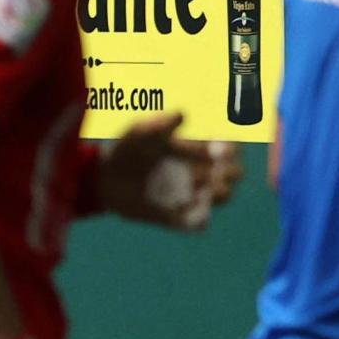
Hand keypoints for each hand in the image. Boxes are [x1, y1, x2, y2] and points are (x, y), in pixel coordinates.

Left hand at [98, 113, 243, 230]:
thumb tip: (182, 114)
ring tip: (202, 191)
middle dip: (231, 172)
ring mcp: (190, 195)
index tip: (218, 150)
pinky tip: (184, 211)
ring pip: (223, 197)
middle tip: (214, 172)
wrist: (104, 179)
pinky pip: (199, 223)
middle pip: (233, 172)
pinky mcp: (178, 216)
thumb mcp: (139, 133)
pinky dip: (198, 219)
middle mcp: (198, 171)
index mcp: (194, 149)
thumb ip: (159, 125)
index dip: (230, 148)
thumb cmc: (125, 150)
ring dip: (220, 194)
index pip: (227, 147)